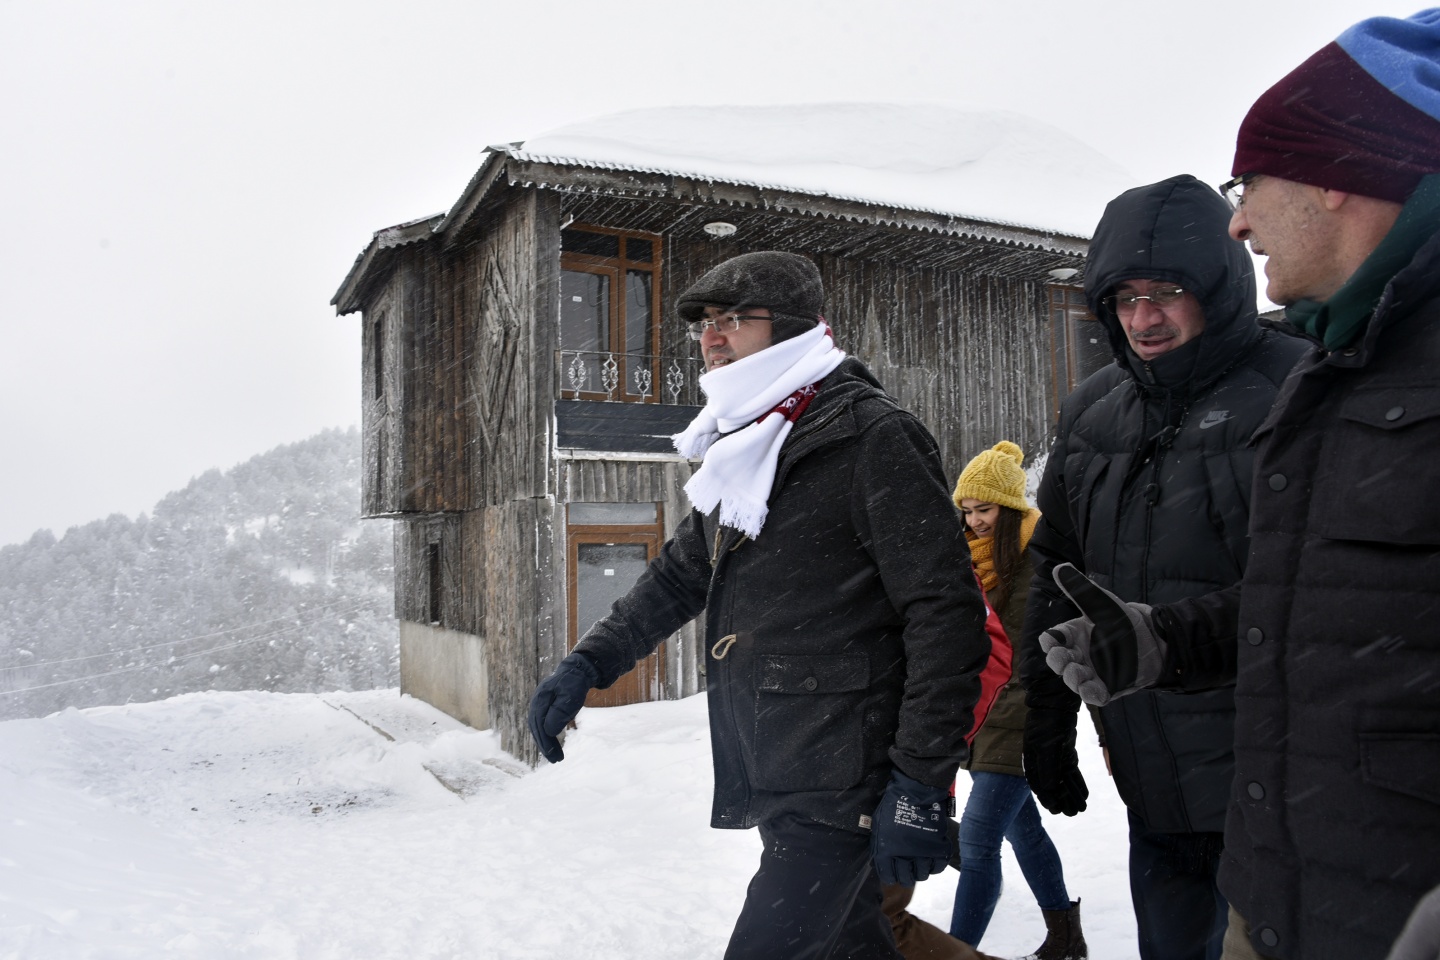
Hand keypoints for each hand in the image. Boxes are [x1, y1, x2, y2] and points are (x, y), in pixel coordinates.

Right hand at [527, 652, 599, 762]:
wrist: (577, 670)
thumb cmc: (575, 683)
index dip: (546, 743)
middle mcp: (536, 702)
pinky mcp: (545, 706)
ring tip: (556, 756)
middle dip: (546, 746)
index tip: (555, 756)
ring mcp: (540, 704)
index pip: (539, 725)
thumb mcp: (571, 696)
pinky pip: (543, 724)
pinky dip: (547, 735)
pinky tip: (554, 744)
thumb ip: (560, 712)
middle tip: (556, 760)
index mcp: (540, 699)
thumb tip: (549, 732)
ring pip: (539, 727)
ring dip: (546, 742)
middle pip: (537, 728)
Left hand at [871, 770, 952, 885]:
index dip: (890, 877)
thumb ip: (879, 844)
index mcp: (886, 851)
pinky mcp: (938, 848)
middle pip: (906, 879)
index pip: (887, 875)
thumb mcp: (878, 825)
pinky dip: (935, 867)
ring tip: (918, 866)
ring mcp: (923, 853)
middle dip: (905, 878)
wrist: (915, 792)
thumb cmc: (892, 806)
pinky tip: (931, 861)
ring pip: (922, 875)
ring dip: (919, 872)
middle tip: (907, 873)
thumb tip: (880, 858)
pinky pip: (938, 867)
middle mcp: (904, 857)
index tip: (892, 875)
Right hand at [1022, 705, 1086, 815]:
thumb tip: (1050, 791)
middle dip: (1063, 801)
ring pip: (1064, 782)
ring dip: (1072, 795)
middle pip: (1053, 787)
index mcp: (1033, 763)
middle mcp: (1042, 763)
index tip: (1058, 810)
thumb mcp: (1047, 747)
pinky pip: (1072, 773)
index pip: (1039, 786)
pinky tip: (1084, 794)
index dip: (1048, 799)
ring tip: (1082, 807)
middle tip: (1074, 813)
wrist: (1056, 706)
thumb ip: (1049, 770)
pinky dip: (1077, 784)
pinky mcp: (1065, 755)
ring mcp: (1055, 759)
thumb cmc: (1047, 725)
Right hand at [1038, 563, 1165, 705]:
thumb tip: (1060, 567)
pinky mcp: (1107, 687)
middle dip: (1058, 661)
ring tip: (1078, 673)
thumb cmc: (1123, 619)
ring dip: (1072, 678)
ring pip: (1073, 680)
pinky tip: (1093, 689)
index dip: (1050, 641)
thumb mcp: (1102, 602)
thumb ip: (1080, 588)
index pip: (1052, 640)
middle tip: (1063, 658)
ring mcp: (1091, 672)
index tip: (1053, 639)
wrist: (1154, 639)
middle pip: (1058, 661)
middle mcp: (1078, 654)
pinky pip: (1094, 694)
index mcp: (1073, 634)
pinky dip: (1091, 693)